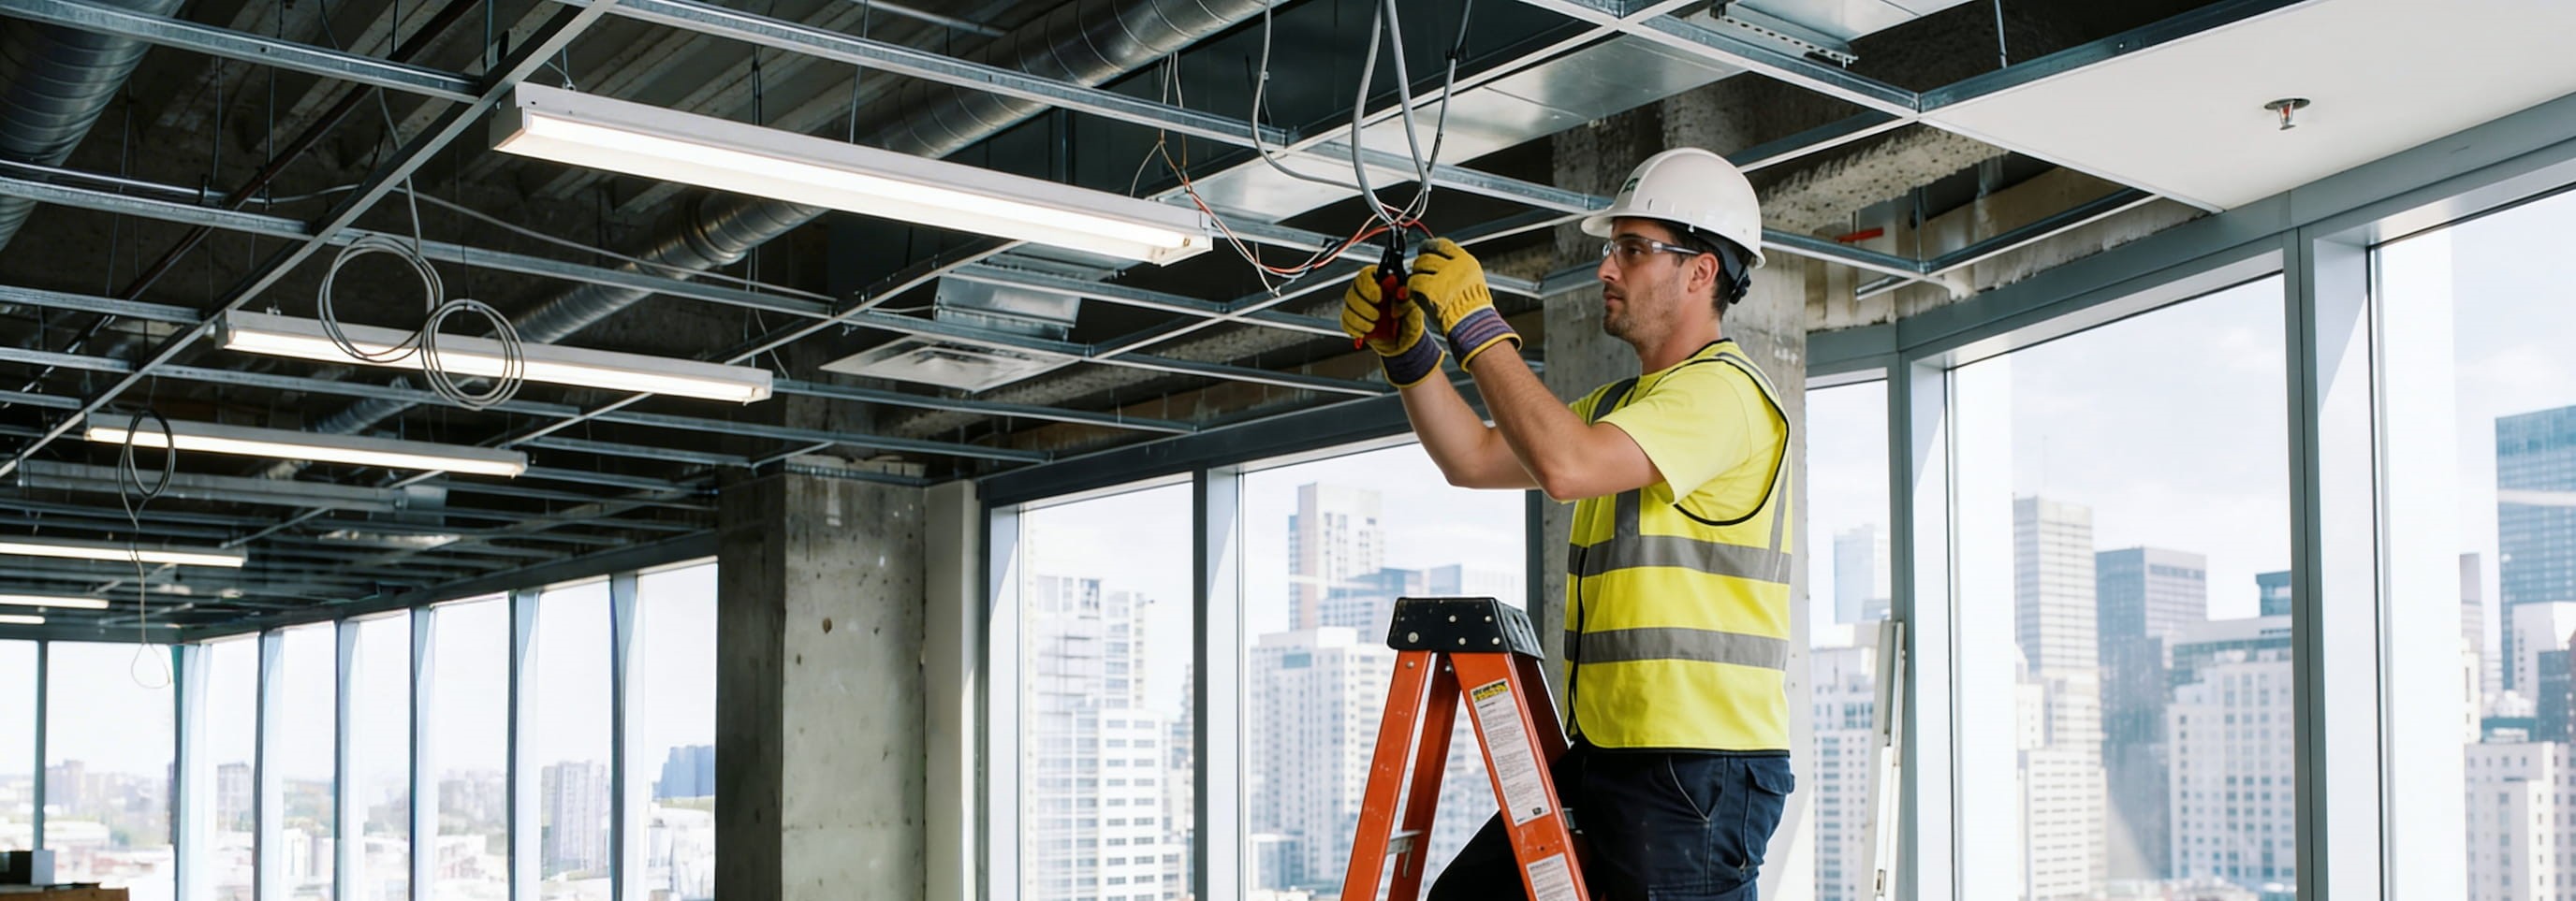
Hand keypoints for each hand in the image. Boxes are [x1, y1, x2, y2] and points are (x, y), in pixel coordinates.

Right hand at [1342, 264, 1444, 386]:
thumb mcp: (1414, 310)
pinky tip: (1366, 331)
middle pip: (1353, 290)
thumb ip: (1409, 300)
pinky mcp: (1353, 320)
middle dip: (1363, 306)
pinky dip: (1355, 329)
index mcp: (1383, 283)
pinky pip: (1345, 321)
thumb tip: (1401, 292)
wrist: (1403, 343)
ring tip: (1373, 326)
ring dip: (1360, 319)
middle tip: (1377, 316)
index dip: (1368, 285)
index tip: (1378, 298)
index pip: (1366, 274)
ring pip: (1348, 306)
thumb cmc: (1409, 322)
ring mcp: (1358, 306)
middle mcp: (1368, 292)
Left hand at [1407, 237, 1519, 366]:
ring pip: (1419, 266)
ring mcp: (1443, 275)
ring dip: (1415, 275)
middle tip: (1418, 270)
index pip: (1443, 245)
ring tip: (1418, 284)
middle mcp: (1455, 265)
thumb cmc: (1473, 310)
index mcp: (1466, 262)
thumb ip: (1456, 270)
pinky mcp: (1431, 288)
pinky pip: (1414, 281)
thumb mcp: (1472, 282)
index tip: (1424, 248)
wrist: (1473, 325)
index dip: (1430, 245)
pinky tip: (1414, 293)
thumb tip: (1440, 263)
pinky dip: (1411, 287)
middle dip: (1420, 263)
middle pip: (1428, 255)